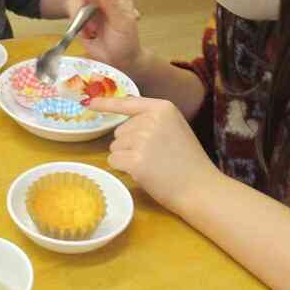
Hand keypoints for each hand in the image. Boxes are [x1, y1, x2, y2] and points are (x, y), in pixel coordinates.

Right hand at [70, 0, 143, 75]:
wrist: (118, 61)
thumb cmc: (126, 42)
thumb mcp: (123, 24)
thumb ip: (112, 5)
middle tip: (85, 10)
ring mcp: (90, 7)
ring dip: (80, 15)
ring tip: (92, 31)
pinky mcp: (79, 18)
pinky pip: (71, 13)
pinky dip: (76, 24)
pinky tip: (87, 34)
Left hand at [91, 96, 218, 214]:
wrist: (201, 187)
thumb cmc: (187, 161)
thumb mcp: (174, 128)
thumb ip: (152, 120)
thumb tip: (122, 117)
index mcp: (162, 108)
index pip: (127, 102)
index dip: (105, 103)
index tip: (88, 102)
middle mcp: (151, 120)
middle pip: (119, 131)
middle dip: (129, 145)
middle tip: (155, 156)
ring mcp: (143, 139)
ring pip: (115, 147)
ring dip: (126, 158)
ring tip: (152, 165)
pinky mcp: (135, 160)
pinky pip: (113, 161)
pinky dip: (123, 169)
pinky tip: (143, 173)